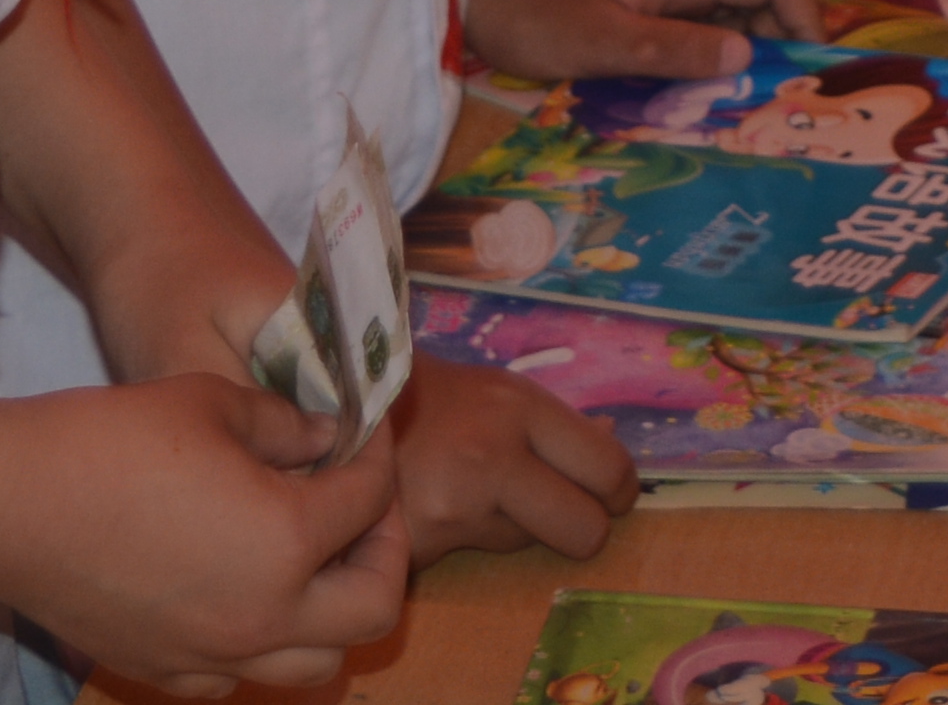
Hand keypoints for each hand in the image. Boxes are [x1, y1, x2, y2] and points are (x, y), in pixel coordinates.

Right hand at [0, 374, 409, 694]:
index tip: (362, 430)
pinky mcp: (168, 674)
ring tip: (309, 555)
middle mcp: (263, 616)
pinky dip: (264, 639)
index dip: (375, 455)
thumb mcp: (212, 402)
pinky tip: (241, 586)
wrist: (7, 506)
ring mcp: (214, 657)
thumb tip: (325, 441)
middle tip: (359, 506)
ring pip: (317, 661)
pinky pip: (245, 675)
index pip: (371, 502)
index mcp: (286, 542)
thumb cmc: (108, 441)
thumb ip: (286, 426)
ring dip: (331, 609)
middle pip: (373, 606)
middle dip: (382, 550)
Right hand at [387, 352, 631, 564]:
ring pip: (525, 545)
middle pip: (584, 527)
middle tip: (565, 513)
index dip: (619, 490)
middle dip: (584, 527)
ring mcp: (455, 507)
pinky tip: (442, 510)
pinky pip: (473, 555)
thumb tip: (609, 449)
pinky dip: (466, 540)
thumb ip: (549, 425)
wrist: (328, 412)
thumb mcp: (493, 392)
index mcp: (518, 407)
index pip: (606, 467)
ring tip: (476, 494)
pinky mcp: (420, 546)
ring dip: (514, 529)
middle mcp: (492, 457)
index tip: (612, 496)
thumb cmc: (421, 395)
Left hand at [461, 0, 835, 85]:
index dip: (806, 21)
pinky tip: (706, 98)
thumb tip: (747, 55)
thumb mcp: (605, 42)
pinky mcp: (655, 0)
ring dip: (749, 57)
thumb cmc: (540, 13)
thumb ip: (675, 48)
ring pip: (738, 14)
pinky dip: (716, 57)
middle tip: (776, 109)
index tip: (807, 77)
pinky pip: (705, 25)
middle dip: (781, 47)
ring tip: (746, 111)